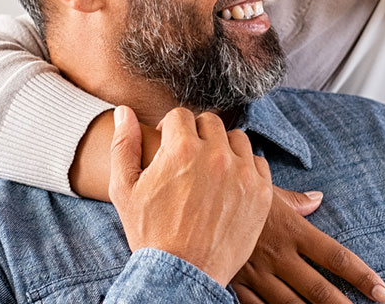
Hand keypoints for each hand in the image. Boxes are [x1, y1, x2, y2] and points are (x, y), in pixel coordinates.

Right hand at [109, 106, 272, 285]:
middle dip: (196, 135)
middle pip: (210, 123)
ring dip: (223, 148)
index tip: (169, 145)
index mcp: (181, 148)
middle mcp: (215, 155)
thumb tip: (124, 112)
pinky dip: (244, 168)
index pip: (180, 115)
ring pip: (237, 139)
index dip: (170, 129)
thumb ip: (123, 145)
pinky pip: (257, 163)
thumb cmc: (149, 232)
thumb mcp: (124, 188)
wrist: (182, 273)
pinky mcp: (261, 193)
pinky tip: (229, 184)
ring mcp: (242, 174)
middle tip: (189, 158)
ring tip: (210, 170)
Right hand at [230, 188, 384, 302]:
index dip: (362, 276)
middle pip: (318, 288)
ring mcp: (257, 274)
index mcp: (292, 231)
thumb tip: (318, 199)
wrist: (190, 203)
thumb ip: (295, 200)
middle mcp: (278, 256)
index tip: (382, 291)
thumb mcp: (264, 190)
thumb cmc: (230, 192)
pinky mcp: (237, 284)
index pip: (336, 257)